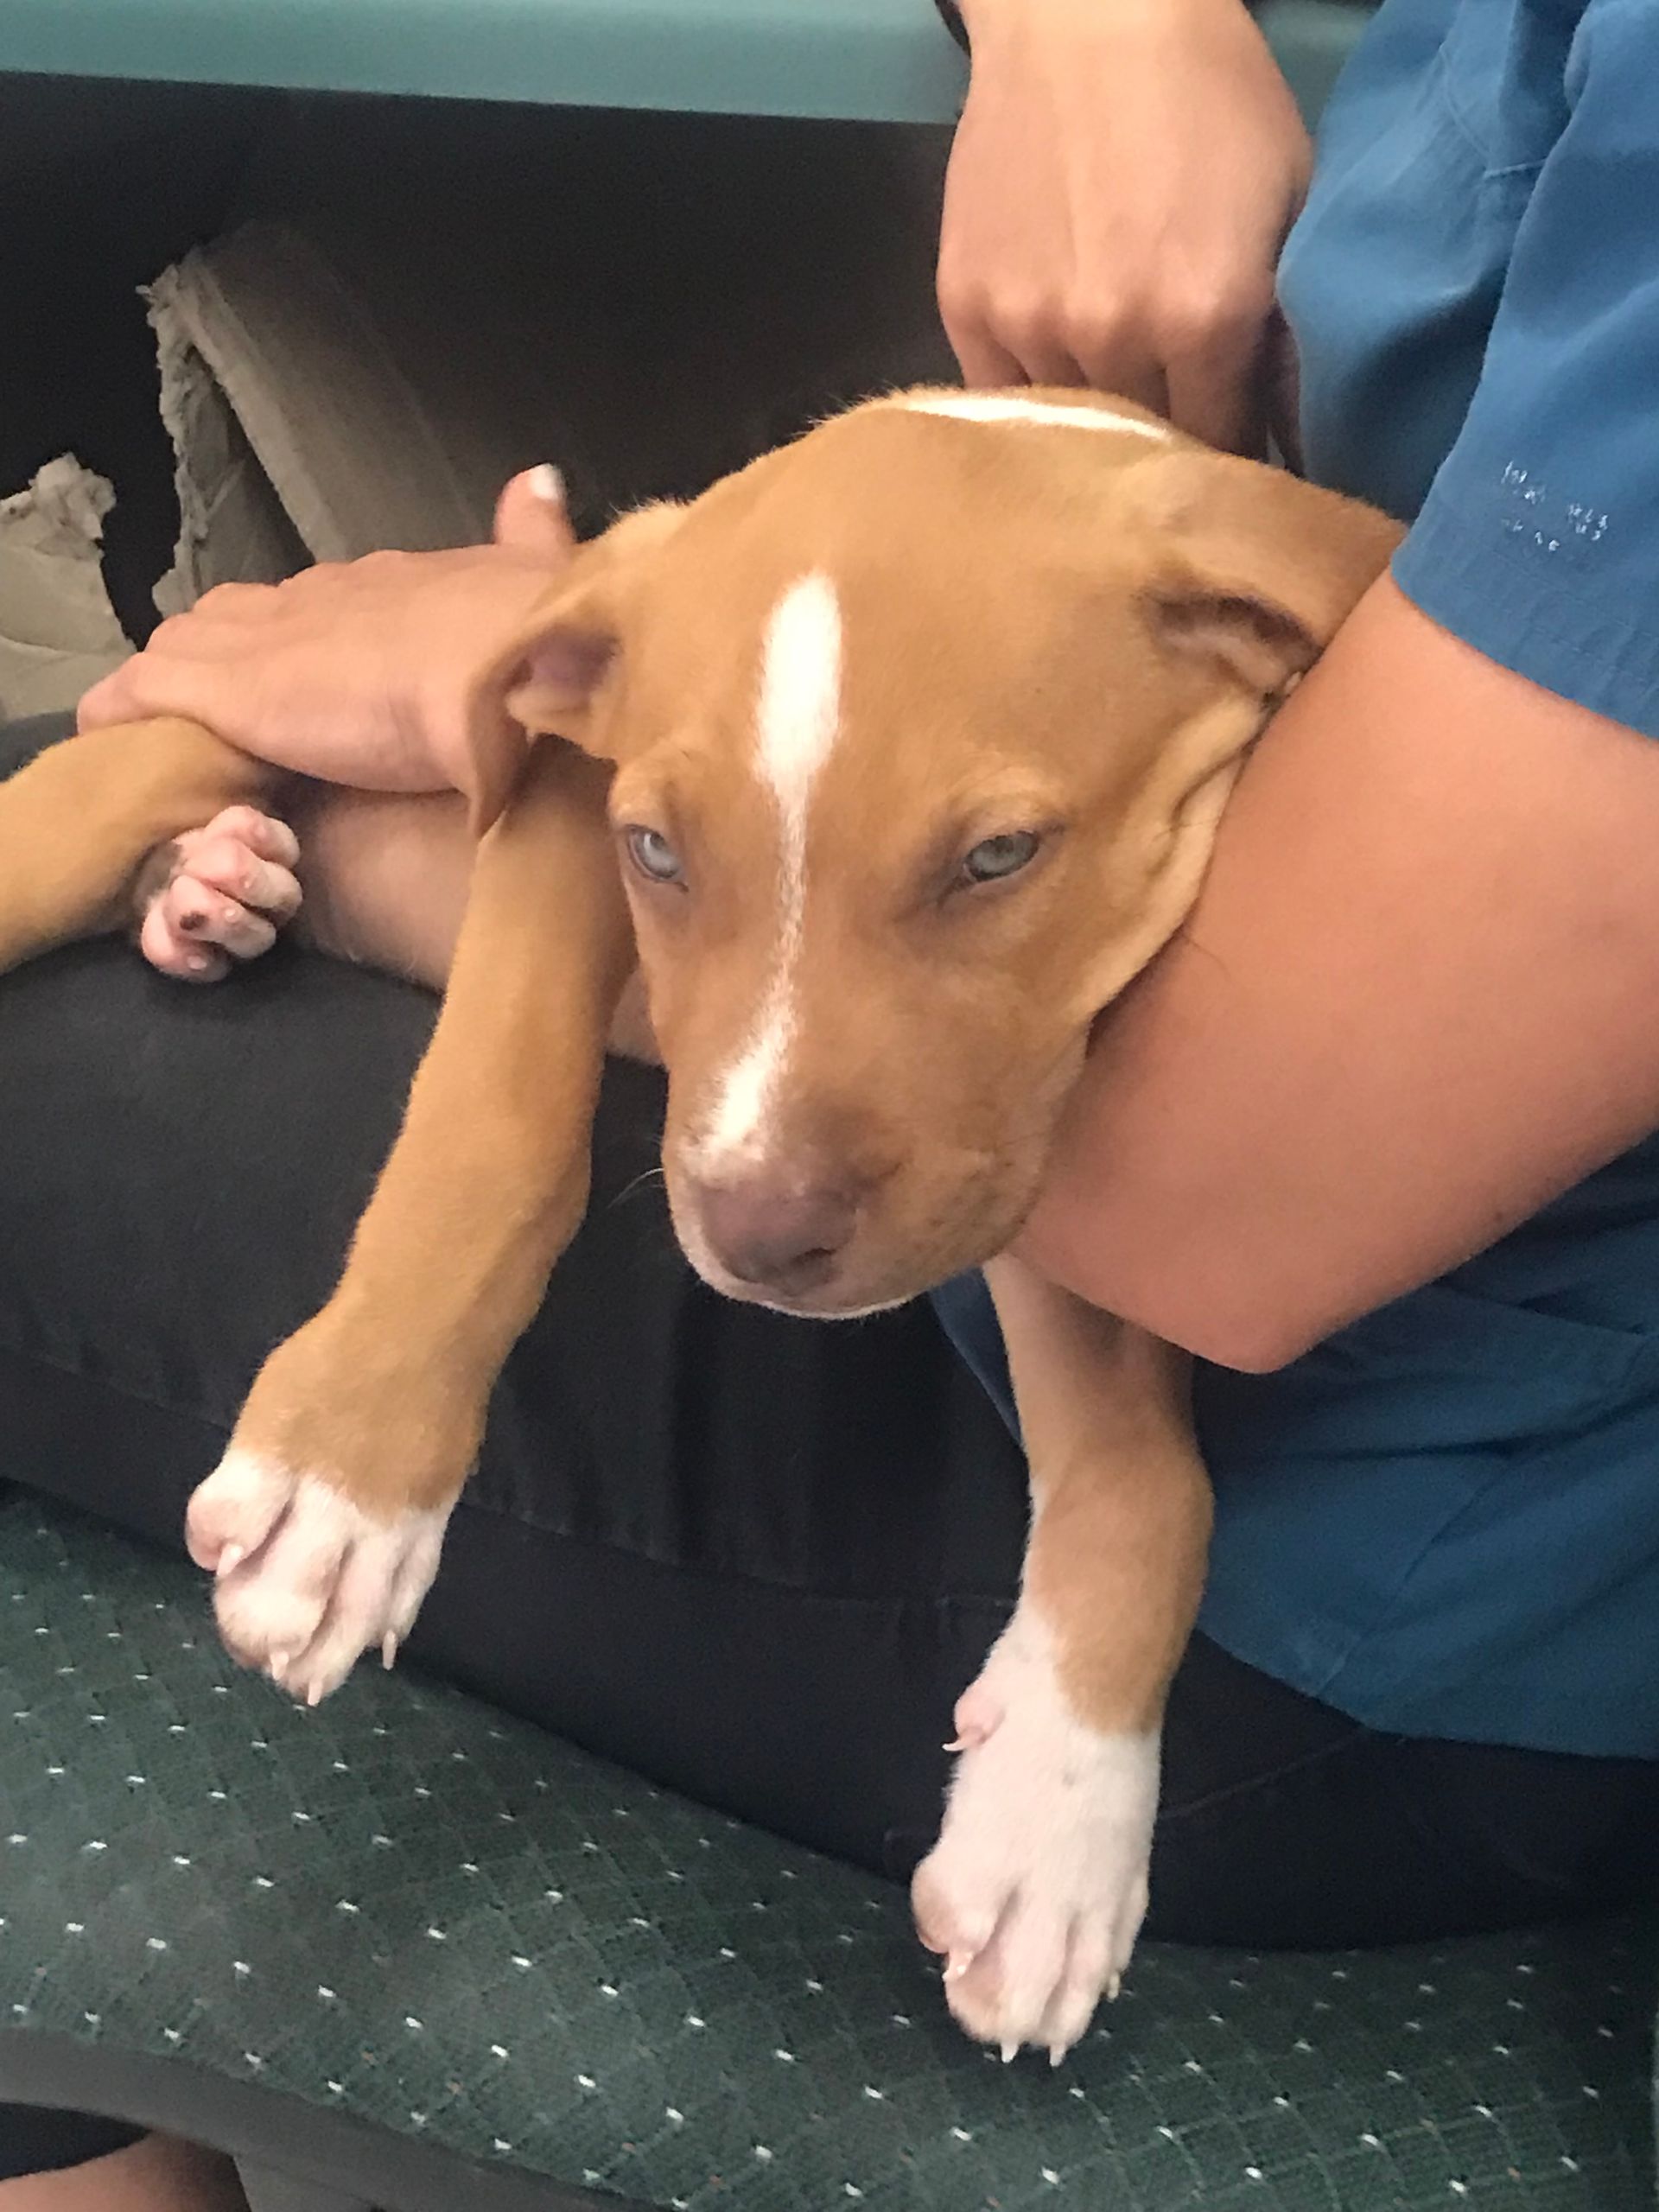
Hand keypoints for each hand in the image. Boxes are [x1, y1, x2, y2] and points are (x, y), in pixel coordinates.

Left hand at [78, 468, 575, 794]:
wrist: (506, 664)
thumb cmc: (534, 639)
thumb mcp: (541, 573)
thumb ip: (534, 532)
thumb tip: (541, 480)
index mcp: (392, 584)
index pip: (326, 599)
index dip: (309, 628)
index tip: (306, 659)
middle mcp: (321, 596)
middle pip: (249, 613)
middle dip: (232, 646)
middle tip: (222, 691)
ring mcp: (270, 639)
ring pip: (194, 641)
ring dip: (179, 674)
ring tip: (162, 718)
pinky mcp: (230, 689)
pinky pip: (152, 689)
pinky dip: (126, 707)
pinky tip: (106, 725)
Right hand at [938, 0, 1309, 452]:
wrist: (1085, 14)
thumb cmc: (1208, 95)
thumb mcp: (1291, 201)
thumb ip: (1293, 333)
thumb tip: (1299, 442)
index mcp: (1206, 316)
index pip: (1221, 444)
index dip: (1232, 449)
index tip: (1235, 438)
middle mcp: (1114, 336)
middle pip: (1145, 443)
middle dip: (1168, 434)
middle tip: (1176, 408)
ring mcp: (1030, 326)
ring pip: (1071, 426)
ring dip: (1096, 414)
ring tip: (1112, 377)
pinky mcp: (966, 309)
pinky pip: (1000, 396)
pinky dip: (1032, 390)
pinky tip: (1055, 354)